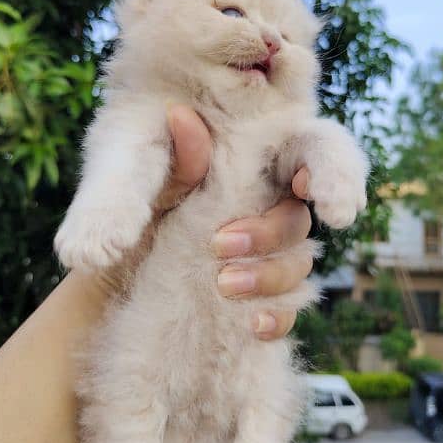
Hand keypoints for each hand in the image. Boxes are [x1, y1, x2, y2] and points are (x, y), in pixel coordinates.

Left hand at [104, 104, 312, 339]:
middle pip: (298, 215)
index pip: (309, 150)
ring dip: (268, 275)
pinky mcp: (262, 297)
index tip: (307, 187)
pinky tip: (253, 325)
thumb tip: (182, 116)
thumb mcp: (143, 187)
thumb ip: (174, 161)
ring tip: (223, 285)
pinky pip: (290, 306)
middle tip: (222, 243)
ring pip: (298, 261)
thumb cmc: (134, 218)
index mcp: (252, 165)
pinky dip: (277, 316)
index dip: (328, 166)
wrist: (114, 279)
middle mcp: (268, 205)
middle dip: (270, 231)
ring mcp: (268, 253)